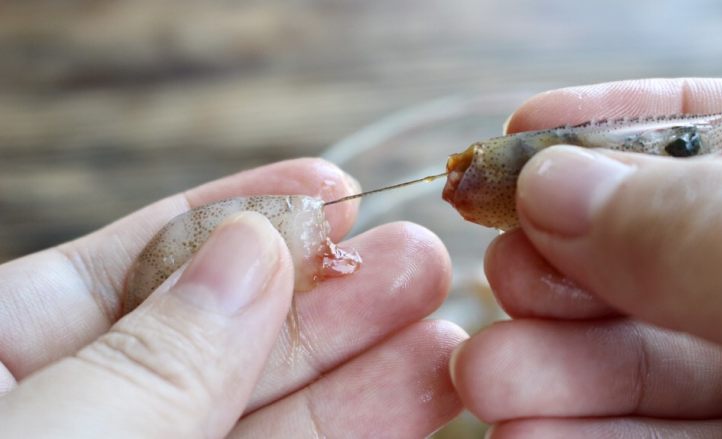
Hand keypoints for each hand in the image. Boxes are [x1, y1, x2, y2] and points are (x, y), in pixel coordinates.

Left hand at [0, 159, 464, 437]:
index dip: (235, 221)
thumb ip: (149, 357)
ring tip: (436, 312)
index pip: (131, 266)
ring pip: (270, 408)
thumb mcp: (42, 434)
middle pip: (222, 338)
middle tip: (413, 255)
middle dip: (325, 292)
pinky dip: (356, 429)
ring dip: (362, 360)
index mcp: (5, 368)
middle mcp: (87, 417)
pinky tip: (413, 383)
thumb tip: (249, 249)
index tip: (328, 190)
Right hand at [450, 78, 721, 436]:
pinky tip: (526, 433)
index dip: (627, 120)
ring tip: (486, 377)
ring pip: (660, 358)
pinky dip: (588, 435)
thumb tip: (555, 186)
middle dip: (568, 264)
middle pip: (673, 250)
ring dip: (555, 366)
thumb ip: (705, 231)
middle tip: (505, 278)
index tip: (527, 125)